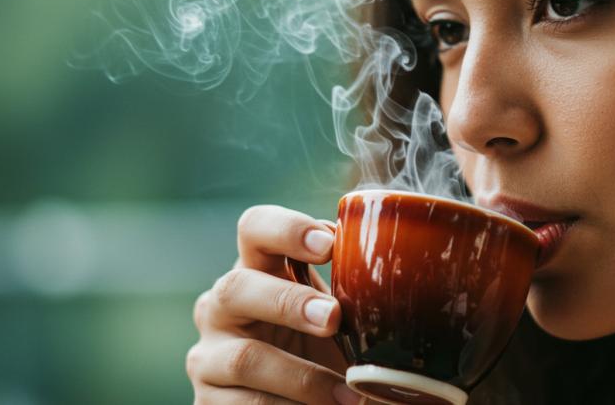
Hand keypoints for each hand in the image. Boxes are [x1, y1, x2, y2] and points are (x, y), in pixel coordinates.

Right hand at [186, 205, 362, 404]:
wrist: (300, 403)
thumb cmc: (323, 346)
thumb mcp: (336, 314)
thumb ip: (354, 286)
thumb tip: (405, 268)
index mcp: (256, 269)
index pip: (254, 227)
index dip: (286, 229)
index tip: (330, 243)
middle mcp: (223, 306)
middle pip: (237, 287)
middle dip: (288, 302)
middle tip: (333, 318)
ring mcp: (209, 354)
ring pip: (244, 357)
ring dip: (301, 376)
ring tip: (347, 394)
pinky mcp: (209, 400)